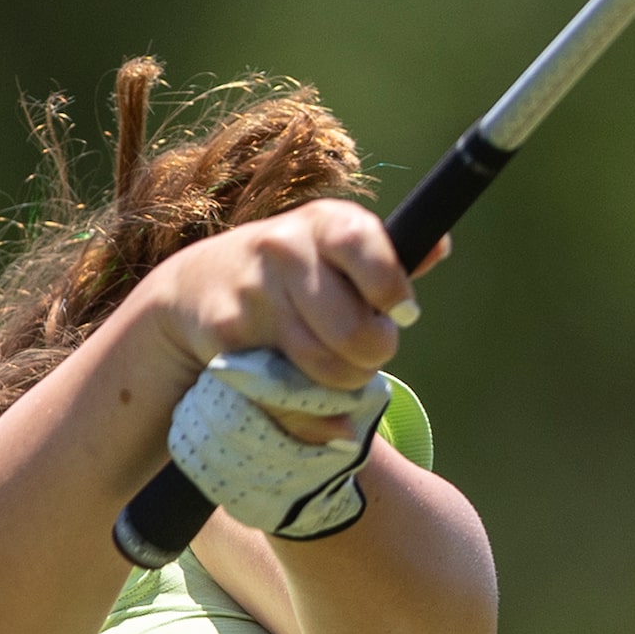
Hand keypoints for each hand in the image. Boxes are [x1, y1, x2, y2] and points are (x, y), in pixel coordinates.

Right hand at [139, 201, 450, 441]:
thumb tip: (440, 246)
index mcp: (324, 223)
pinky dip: (303, 410)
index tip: (398, 311)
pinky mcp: (228, 339)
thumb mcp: (331, 247)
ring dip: (341, 385)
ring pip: (324, 369)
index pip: (368, 250)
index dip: (391, 292)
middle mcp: (286, 250)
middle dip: (371, 355)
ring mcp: (254, 295)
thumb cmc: (287, 273)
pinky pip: (284, 395)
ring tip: (335, 371)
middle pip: (355, 332)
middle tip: (365, 352)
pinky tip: (300, 391)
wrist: (195, 288)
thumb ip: (385, 255)